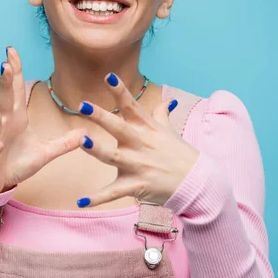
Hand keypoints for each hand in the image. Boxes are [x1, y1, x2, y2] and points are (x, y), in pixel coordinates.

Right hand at [0, 46, 86, 194]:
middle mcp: (3, 125)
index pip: (15, 90)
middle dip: (5, 82)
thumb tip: (85, 133)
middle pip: (4, 99)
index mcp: (16, 118)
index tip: (12, 51)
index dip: (14, 71)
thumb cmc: (16, 162)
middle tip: (5, 63)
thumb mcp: (45, 153)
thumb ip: (64, 143)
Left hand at [76, 73, 199, 207]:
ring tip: (81, 141)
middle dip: (101, 116)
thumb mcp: (170, 132)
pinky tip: (80, 201)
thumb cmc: (180, 155)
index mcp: (146, 129)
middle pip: (118, 127)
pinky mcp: (136, 185)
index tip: (108, 76)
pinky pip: (113, 193)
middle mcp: (140, 144)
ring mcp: (138, 165)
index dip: (119, 91)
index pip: (131, 105)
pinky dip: (97, 199)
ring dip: (96, 149)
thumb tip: (166, 100)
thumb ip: (161, 115)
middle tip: (83, 105)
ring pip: (113, 157)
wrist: (197, 182)